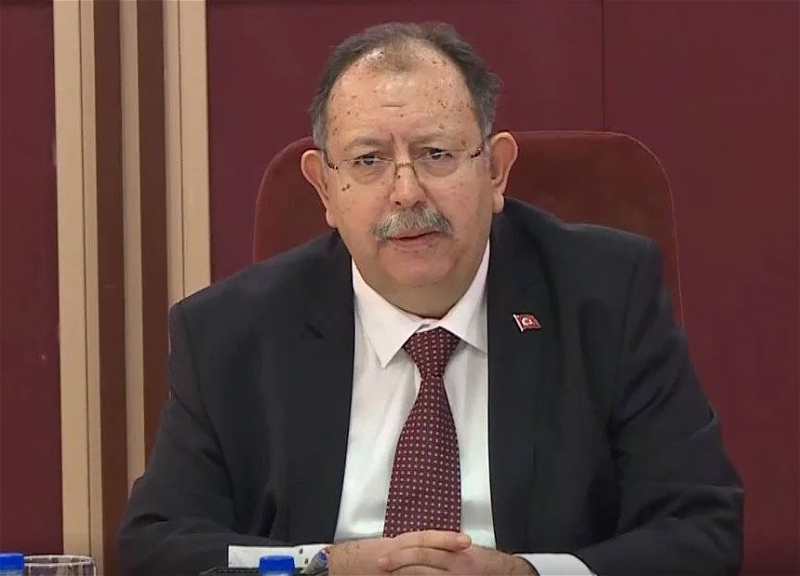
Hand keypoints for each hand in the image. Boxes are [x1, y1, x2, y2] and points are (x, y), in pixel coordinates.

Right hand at [328, 531, 470, 574]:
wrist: (339, 565)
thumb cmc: (364, 555)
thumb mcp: (388, 546)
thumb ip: (409, 547)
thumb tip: (434, 548)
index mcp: (397, 543)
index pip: (424, 538)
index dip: (445, 539)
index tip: (465, 540)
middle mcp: (395, 554)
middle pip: (425, 552)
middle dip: (447, 551)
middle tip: (469, 550)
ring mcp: (393, 569)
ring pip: (418, 569)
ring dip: (437, 569)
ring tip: (457, 570)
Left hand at [377, 543, 537, 574]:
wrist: (506, 574)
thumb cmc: (481, 561)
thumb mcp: (461, 548)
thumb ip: (441, 546)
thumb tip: (414, 546)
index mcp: (455, 547)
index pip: (424, 544)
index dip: (403, 548)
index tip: (386, 553)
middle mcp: (456, 562)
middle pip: (422, 559)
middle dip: (398, 561)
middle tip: (380, 564)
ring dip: (405, 575)